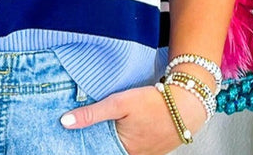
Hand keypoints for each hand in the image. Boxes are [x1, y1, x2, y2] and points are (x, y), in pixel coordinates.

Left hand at [60, 84, 207, 154]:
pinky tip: (121, 123)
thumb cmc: (154, 102)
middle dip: (97, 137)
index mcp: (123, 150)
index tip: (70, 132)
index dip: (85, 140)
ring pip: (120, 145)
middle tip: (84, 123)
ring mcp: (145, 153)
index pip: (96, 149)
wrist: (187, 103)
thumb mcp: (119, 104)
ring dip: (110, 134)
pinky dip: (124, 134)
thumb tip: (64, 122)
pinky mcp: (154, 146)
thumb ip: (92, 114)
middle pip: (108, 147)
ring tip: (101, 122)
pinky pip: (133, 143)